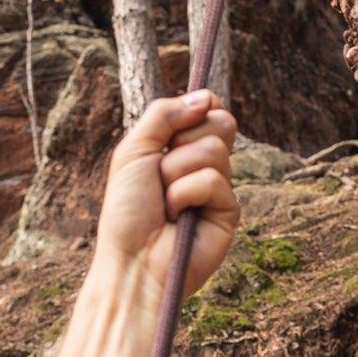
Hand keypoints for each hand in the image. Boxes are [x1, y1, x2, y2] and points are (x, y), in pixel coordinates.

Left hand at [96, 91, 240, 301]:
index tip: (179, 124)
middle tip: (160, 173)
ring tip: (165, 202)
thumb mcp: (134, 151)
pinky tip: (179, 218)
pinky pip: (212, 181)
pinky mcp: (230, 211)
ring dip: (176, 173)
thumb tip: (206, 97)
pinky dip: (186, 195)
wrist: (133, 260)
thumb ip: (164, 115)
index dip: (199, 107)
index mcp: (181, 146)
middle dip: (181, 144)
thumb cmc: (127, 211)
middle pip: (219, 122)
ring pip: (213, 150)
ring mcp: (219, 187)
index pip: (209, 108)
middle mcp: (204, 164)